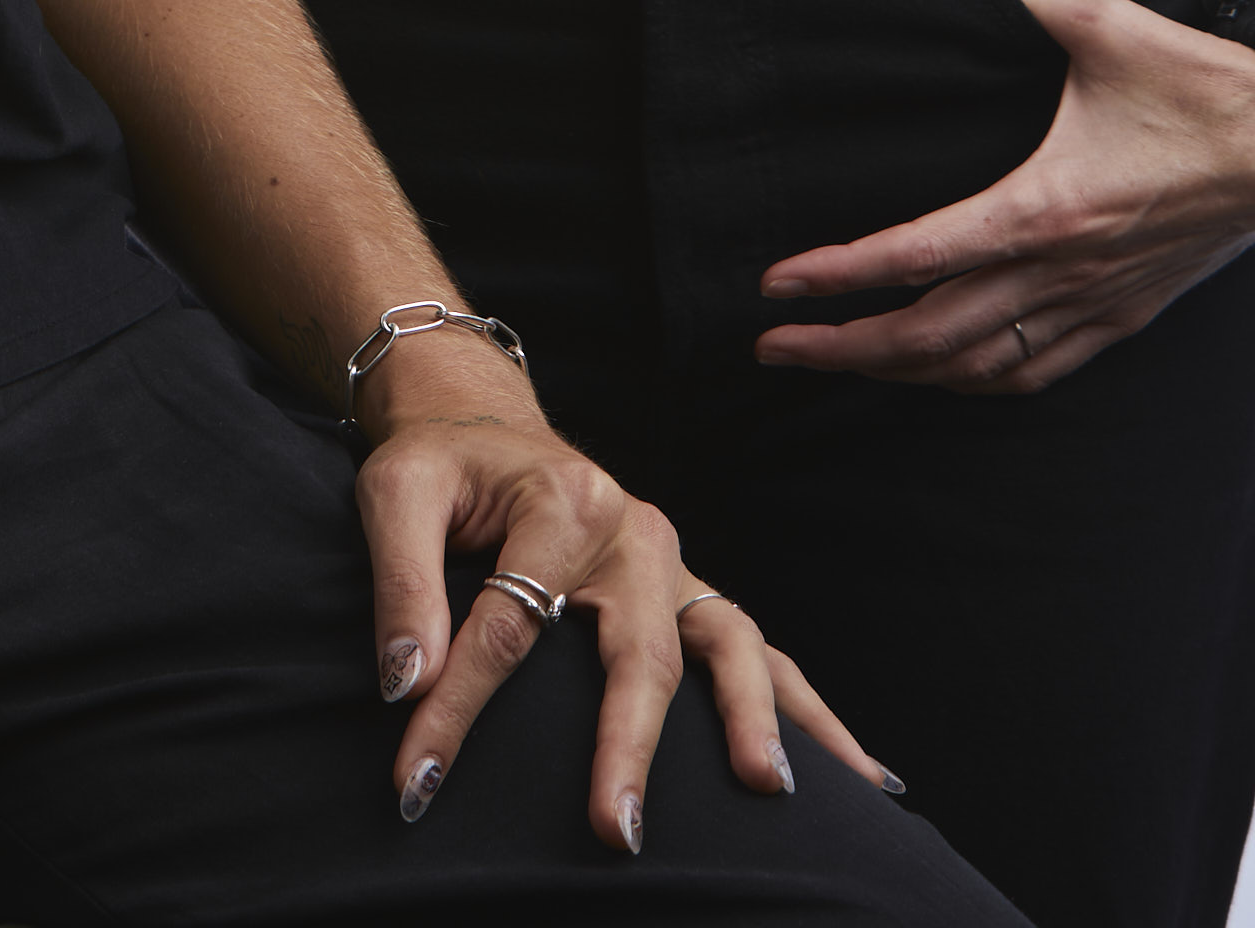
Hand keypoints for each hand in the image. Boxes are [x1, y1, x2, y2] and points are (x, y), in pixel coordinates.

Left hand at [354, 351, 895, 856]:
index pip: (508, 624)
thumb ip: (401, 583)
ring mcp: (673, 565)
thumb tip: (407, 683)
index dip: (456, 710)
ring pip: (730, 643)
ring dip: (749, 719)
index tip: (415, 781)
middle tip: (616, 830)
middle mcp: (634, 530)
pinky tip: (860, 776)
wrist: (479, 425)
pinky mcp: (690, 596)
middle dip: (628, 744)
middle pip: (639, 647)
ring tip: (766, 791)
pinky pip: (758, 654)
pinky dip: (806, 711)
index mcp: (562, 499)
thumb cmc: (437, 465)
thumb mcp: (394, 493)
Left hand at [755, 0, 1254, 393]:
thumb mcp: (1102, 23)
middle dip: (845, 347)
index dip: (841, 277)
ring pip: (981, 369)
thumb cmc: (1200, 82)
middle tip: (773, 344)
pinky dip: (975, 382)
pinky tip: (940, 373)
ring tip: (837, 361)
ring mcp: (1098, 302)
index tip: (779, 282)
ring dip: (901, 374)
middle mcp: (1067, 271)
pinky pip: (1037, 372)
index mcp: (1048, 206)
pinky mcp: (1125, 315)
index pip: (920, 256)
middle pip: (935, 336)